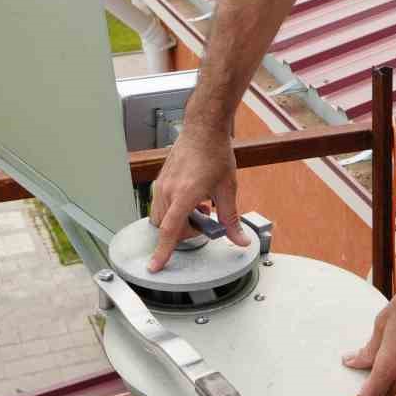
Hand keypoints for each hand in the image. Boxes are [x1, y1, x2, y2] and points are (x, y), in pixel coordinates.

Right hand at [146, 125, 248, 270]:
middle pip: (167, 227)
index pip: (169, 230)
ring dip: (179, 221)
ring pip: (162, 217)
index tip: (154, 266)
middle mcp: (168, 190)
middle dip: (184, 232)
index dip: (162, 252)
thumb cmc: (215, 153)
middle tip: (204, 222)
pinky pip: (162, 204)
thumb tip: (240, 240)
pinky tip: (193, 199)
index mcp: (185, 194)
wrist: (204, 129)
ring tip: (200, 208)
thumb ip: (231, 219)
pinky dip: (175, 209)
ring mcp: (162, 184)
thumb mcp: (228, 189)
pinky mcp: (161, 180)